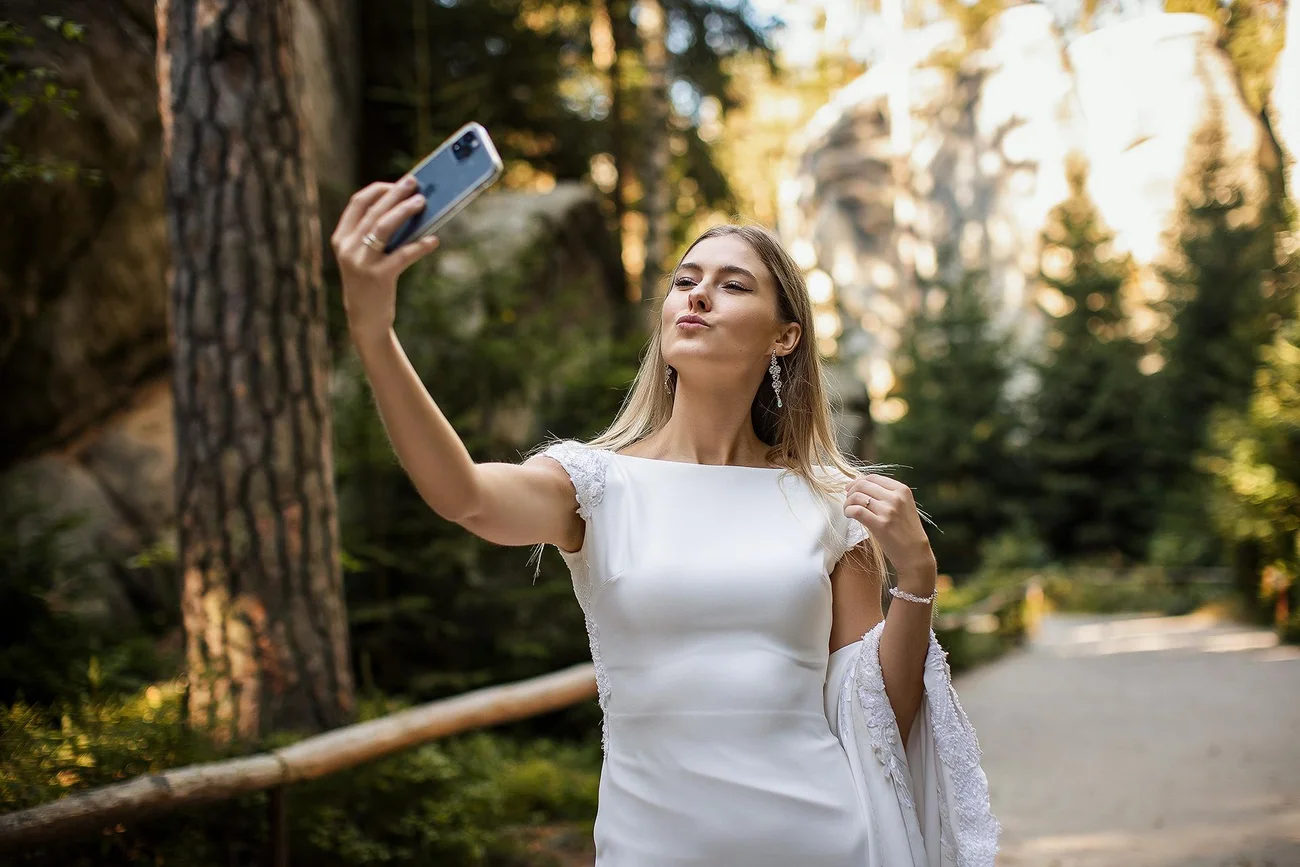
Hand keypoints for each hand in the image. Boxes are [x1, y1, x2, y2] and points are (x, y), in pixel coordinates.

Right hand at [330, 176, 440, 341]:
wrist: (365, 321)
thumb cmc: (371, 284)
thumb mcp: (366, 257)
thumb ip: (377, 235)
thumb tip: (410, 208)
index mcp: (341, 238)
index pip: (358, 203)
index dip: (379, 189)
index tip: (397, 184)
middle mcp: (347, 247)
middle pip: (374, 211)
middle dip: (396, 193)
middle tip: (415, 183)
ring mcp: (361, 262)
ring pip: (384, 227)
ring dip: (405, 211)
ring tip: (423, 202)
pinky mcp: (378, 277)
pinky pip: (403, 255)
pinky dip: (420, 246)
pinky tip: (433, 241)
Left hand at [844, 475, 936, 588]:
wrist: (915, 553)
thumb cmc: (905, 530)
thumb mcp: (903, 506)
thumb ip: (887, 494)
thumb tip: (859, 484)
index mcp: (902, 490)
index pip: (873, 477)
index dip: (858, 481)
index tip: (851, 488)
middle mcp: (896, 498)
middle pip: (863, 485)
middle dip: (850, 491)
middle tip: (847, 500)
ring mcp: (888, 511)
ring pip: (857, 497)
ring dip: (847, 502)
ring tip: (848, 510)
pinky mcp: (880, 525)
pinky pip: (856, 511)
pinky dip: (848, 511)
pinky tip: (849, 515)